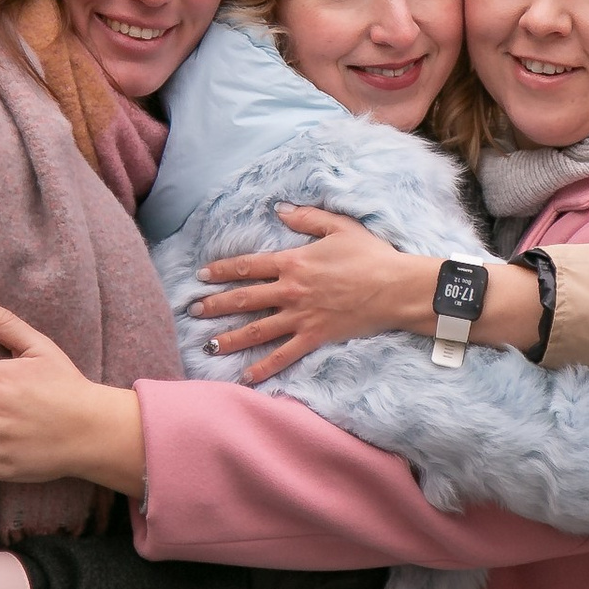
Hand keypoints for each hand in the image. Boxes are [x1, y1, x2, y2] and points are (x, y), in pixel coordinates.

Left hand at [194, 207, 437, 384]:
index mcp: (293, 262)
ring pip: (256, 330)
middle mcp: (291, 291)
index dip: (222, 270)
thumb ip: (306, 218)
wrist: (395, 287)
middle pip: (244, 299)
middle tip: (193, 311)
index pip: (247, 266)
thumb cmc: (370, 255)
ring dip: (230, 338)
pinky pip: (283, 355)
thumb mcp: (339, 226)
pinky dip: (264, 368)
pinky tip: (246, 377)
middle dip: (215, 305)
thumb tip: (279, 210)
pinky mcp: (315, 337)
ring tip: (207, 345)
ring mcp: (301, 317)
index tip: (202, 276)